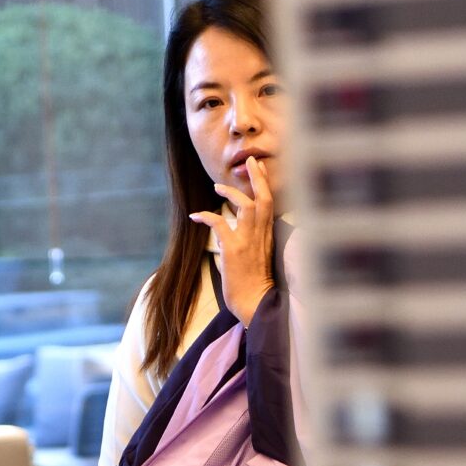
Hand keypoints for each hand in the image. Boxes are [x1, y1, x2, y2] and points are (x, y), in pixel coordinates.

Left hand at [190, 155, 278, 324]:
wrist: (256, 304)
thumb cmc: (255, 286)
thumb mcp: (258, 258)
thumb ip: (252, 241)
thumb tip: (234, 230)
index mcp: (269, 237)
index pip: (271, 204)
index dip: (265, 184)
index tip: (260, 168)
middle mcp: (261, 235)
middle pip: (263, 198)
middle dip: (257, 177)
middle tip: (249, 161)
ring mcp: (248, 241)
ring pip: (245, 206)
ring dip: (230, 192)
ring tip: (216, 186)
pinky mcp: (234, 249)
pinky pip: (220, 224)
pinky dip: (206, 216)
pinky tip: (195, 215)